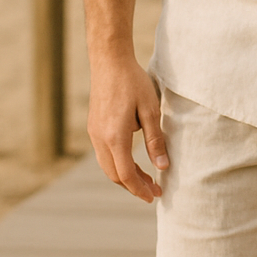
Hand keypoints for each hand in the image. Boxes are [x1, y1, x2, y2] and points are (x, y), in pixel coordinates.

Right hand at [87, 54, 169, 202]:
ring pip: (107, 166)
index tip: (154, 196)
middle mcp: (100, 138)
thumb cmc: (132, 82)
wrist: (109, 61)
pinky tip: (132, 161)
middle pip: (114, 175)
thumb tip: (162, 167)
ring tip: (145, 179)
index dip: (140, 189)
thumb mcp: (150, 110)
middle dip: (133, 186)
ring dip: (125, 176)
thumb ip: (155, 141)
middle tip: (154, 191)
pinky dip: (118, 164)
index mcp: (115, 137)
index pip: (126, 174)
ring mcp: (94, 133)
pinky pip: (104, 154)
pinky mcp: (94, 126)